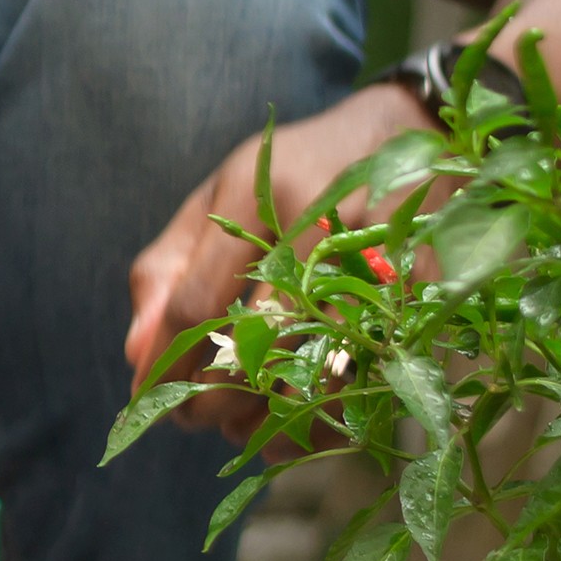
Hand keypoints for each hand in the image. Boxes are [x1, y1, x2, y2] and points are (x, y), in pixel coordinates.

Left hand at [122, 82, 430, 441]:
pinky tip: (294, 423)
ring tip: (236, 427)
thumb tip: (138, 354)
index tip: (146, 398)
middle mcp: (321, 224)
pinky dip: (325, 416)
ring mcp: (380, 259)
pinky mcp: (422, 290)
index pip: (196, 303)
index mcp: (258, 194)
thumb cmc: (291, 174)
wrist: (402, 133)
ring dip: (266, 418)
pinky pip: (367, 374)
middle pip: (255, 345)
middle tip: (191, 419)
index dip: (165, 364)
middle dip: (212, 398)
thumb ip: (167, 270)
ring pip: (314, 370)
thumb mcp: (215, 199)